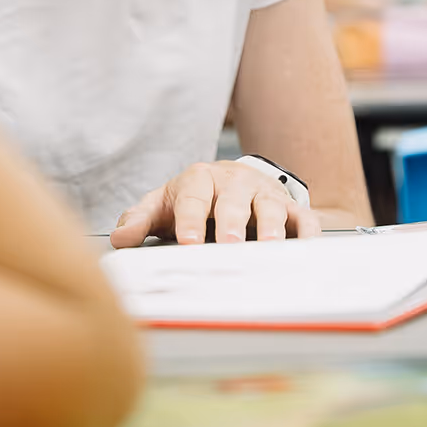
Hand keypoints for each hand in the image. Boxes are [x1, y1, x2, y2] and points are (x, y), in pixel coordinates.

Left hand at [109, 160, 318, 247]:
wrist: (229, 183)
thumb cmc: (193, 200)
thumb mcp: (162, 205)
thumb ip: (140, 220)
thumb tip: (120, 238)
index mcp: (199, 180)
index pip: (193, 198)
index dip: (191, 220)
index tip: (188, 241)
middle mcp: (233, 183)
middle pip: (234, 200)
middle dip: (232, 222)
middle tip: (230, 244)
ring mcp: (263, 193)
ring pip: (270, 205)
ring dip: (271, 226)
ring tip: (269, 246)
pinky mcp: (288, 206)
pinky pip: (302, 217)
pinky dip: (306, 231)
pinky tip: (305, 246)